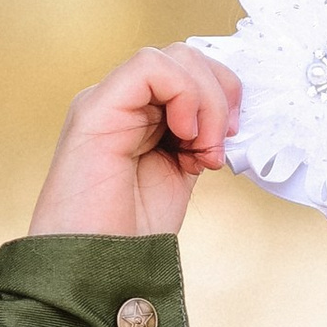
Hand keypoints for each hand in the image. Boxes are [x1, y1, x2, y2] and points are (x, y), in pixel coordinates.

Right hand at [26, 46, 241, 238]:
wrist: (96, 270)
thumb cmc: (131, 234)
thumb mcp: (180, 174)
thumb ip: (197, 138)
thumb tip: (232, 117)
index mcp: (140, 116)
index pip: (191, 71)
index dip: (224, 94)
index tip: (231, 139)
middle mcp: (122, 103)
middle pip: (186, 56)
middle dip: (220, 94)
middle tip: (219, 146)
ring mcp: (106, 102)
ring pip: (173, 57)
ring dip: (206, 100)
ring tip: (201, 150)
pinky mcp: (95, 109)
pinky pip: (149, 67)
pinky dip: (183, 94)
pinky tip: (184, 137)